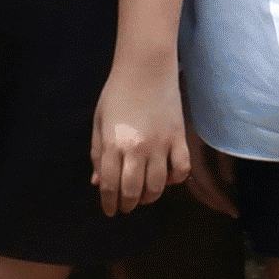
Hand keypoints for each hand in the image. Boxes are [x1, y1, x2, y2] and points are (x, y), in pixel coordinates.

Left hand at [90, 56, 194, 213]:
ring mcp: (160, 145)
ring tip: (144, 196)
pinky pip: (181, 169)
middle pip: (133, 191)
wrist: (146, 68)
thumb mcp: (99, 122)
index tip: (110, 210)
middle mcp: (136, 149)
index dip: (109, 203)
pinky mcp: (178, 138)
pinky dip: (176, 180)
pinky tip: (167, 178)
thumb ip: (97, 154)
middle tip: (126, 207)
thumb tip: (97, 183)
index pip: (109, 185)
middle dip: (128, 205)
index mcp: (112, 144)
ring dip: (150, 197)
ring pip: (158, 186)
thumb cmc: (117, 93)